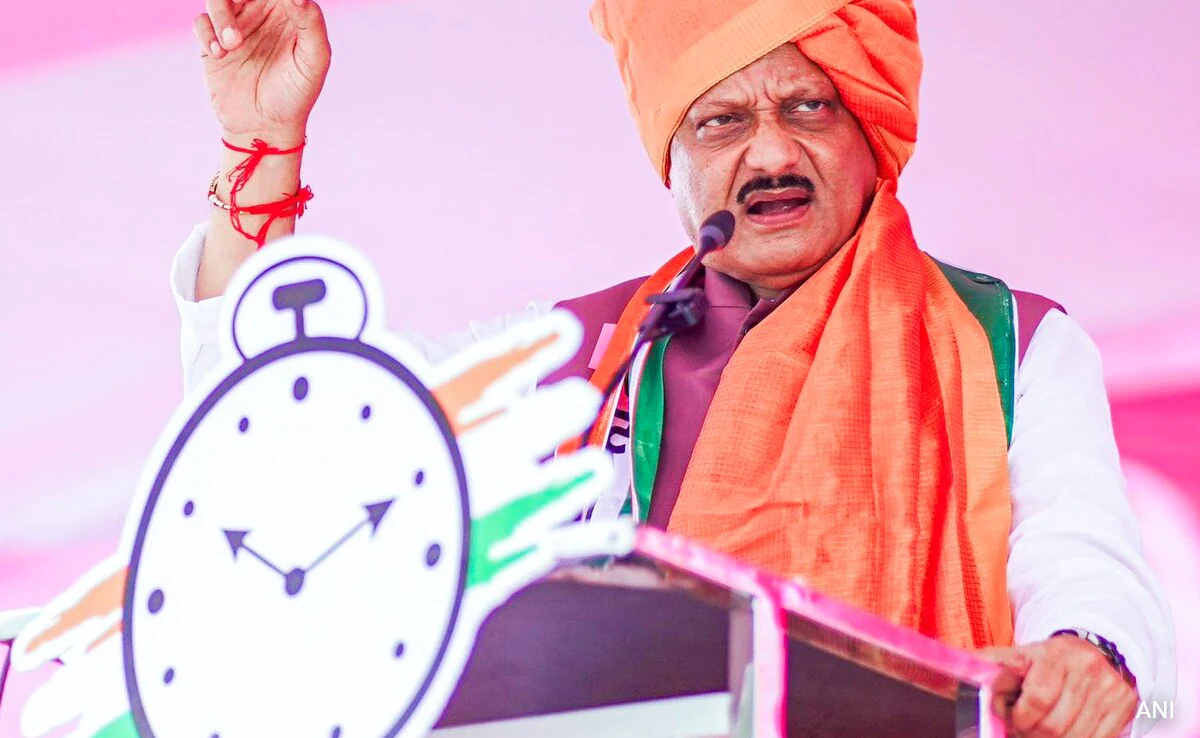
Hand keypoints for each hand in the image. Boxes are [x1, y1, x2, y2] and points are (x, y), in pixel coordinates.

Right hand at [194, 0, 331, 138]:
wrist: (266, 127)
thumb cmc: (297, 93)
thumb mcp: (314, 60)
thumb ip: (311, 24)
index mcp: (288, 10)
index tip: (268, 4)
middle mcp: (260, 12)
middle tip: (239, 4)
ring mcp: (234, 25)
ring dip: (221, 15)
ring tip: (233, 44)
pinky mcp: (212, 42)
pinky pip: (201, 22)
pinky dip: (207, 33)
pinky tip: (219, 54)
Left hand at [982, 636, 1137, 737]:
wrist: (1097, 649)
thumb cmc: (1048, 659)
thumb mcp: (1018, 656)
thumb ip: (988, 666)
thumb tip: (951, 676)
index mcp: (1056, 654)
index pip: (1038, 698)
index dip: (1020, 718)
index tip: (1012, 720)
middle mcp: (1087, 670)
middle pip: (1055, 725)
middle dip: (1032, 734)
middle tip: (1023, 730)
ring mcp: (1110, 690)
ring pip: (1075, 737)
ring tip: (1040, 733)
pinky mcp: (1125, 707)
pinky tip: (1064, 734)